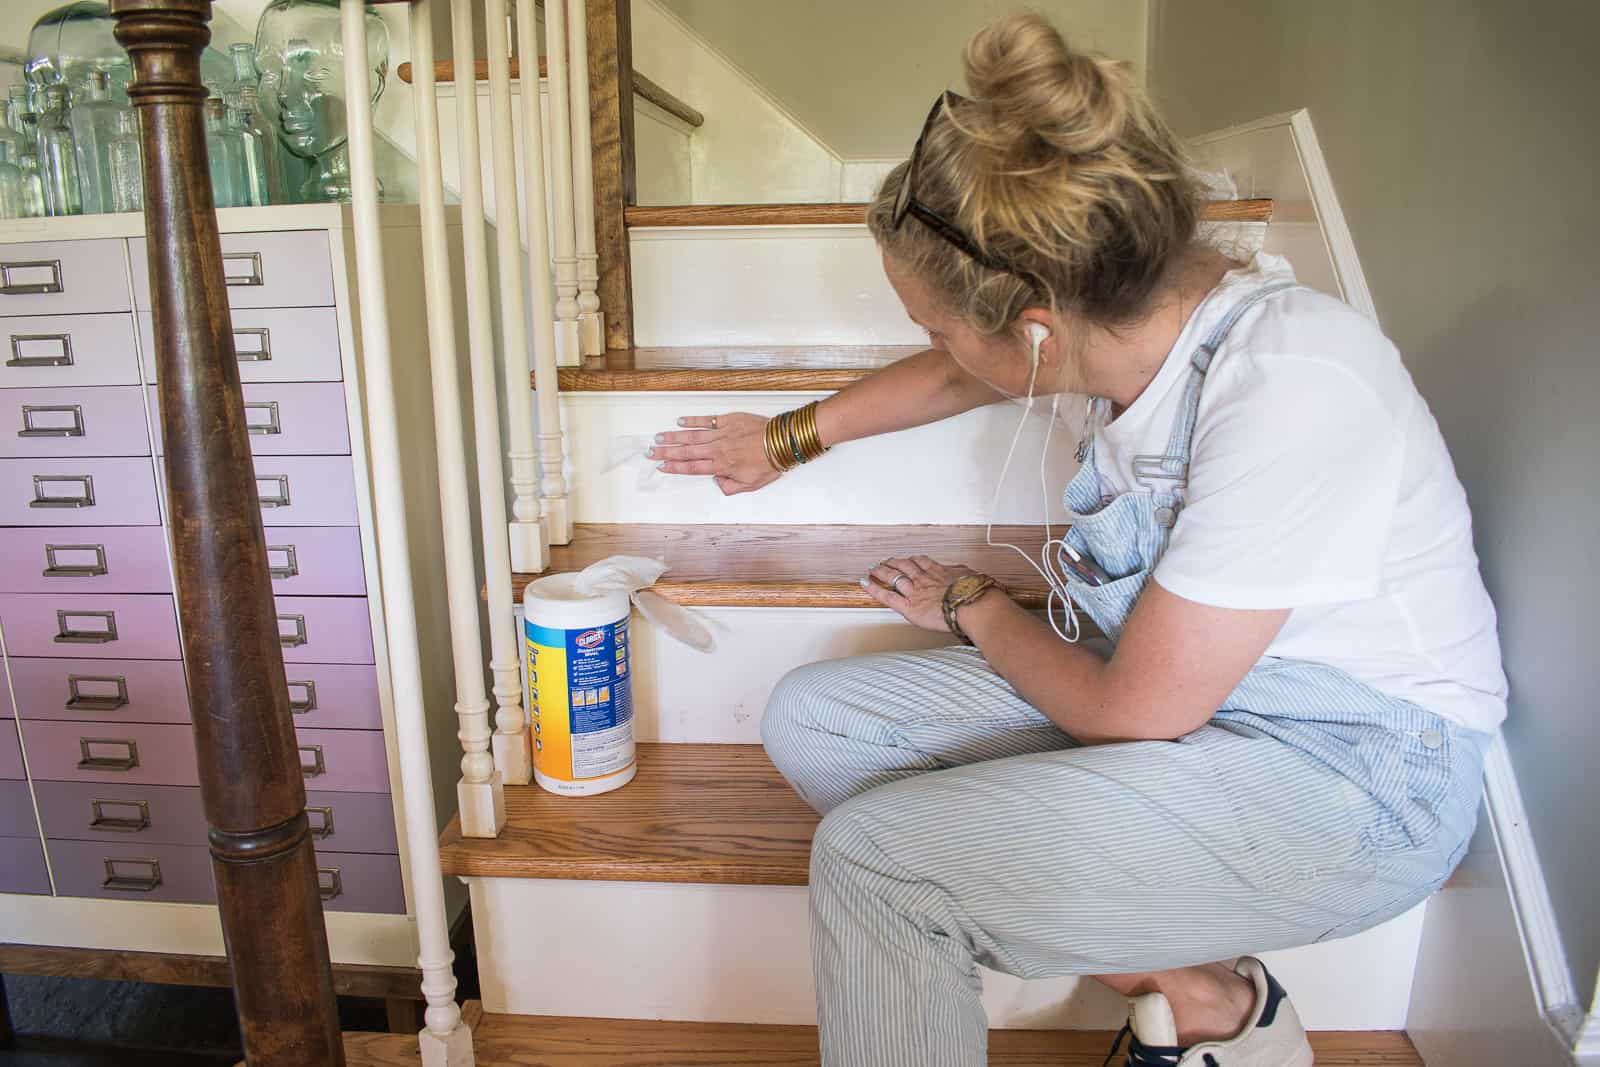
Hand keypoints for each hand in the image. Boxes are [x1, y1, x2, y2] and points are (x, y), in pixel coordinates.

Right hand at [649, 413, 781, 495]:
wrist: (783, 443)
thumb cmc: (769, 464)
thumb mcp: (751, 485)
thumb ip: (730, 487)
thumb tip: (718, 483)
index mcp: (721, 466)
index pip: (692, 467)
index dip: (675, 467)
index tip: (662, 466)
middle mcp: (717, 449)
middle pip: (686, 451)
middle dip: (666, 452)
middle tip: (651, 452)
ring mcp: (721, 433)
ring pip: (692, 435)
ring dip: (674, 437)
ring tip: (659, 437)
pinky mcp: (728, 420)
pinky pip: (707, 420)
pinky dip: (693, 421)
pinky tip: (681, 421)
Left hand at [862, 556, 983, 634]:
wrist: (972, 606)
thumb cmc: (974, 594)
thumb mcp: (970, 576)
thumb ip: (961, 574)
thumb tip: (963, 571)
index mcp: (939, 572)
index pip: (921, 562)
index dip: (912, 560)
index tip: (908, 559)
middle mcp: (924, 579)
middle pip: (904, 566)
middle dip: (893, 563)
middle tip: (885, 561)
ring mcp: (915, 591)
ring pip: (893, 577)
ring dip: (881, 571)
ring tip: (873, 569)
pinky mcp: (909, 606)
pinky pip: (887, 596)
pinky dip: (874, 589)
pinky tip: (866, 583)